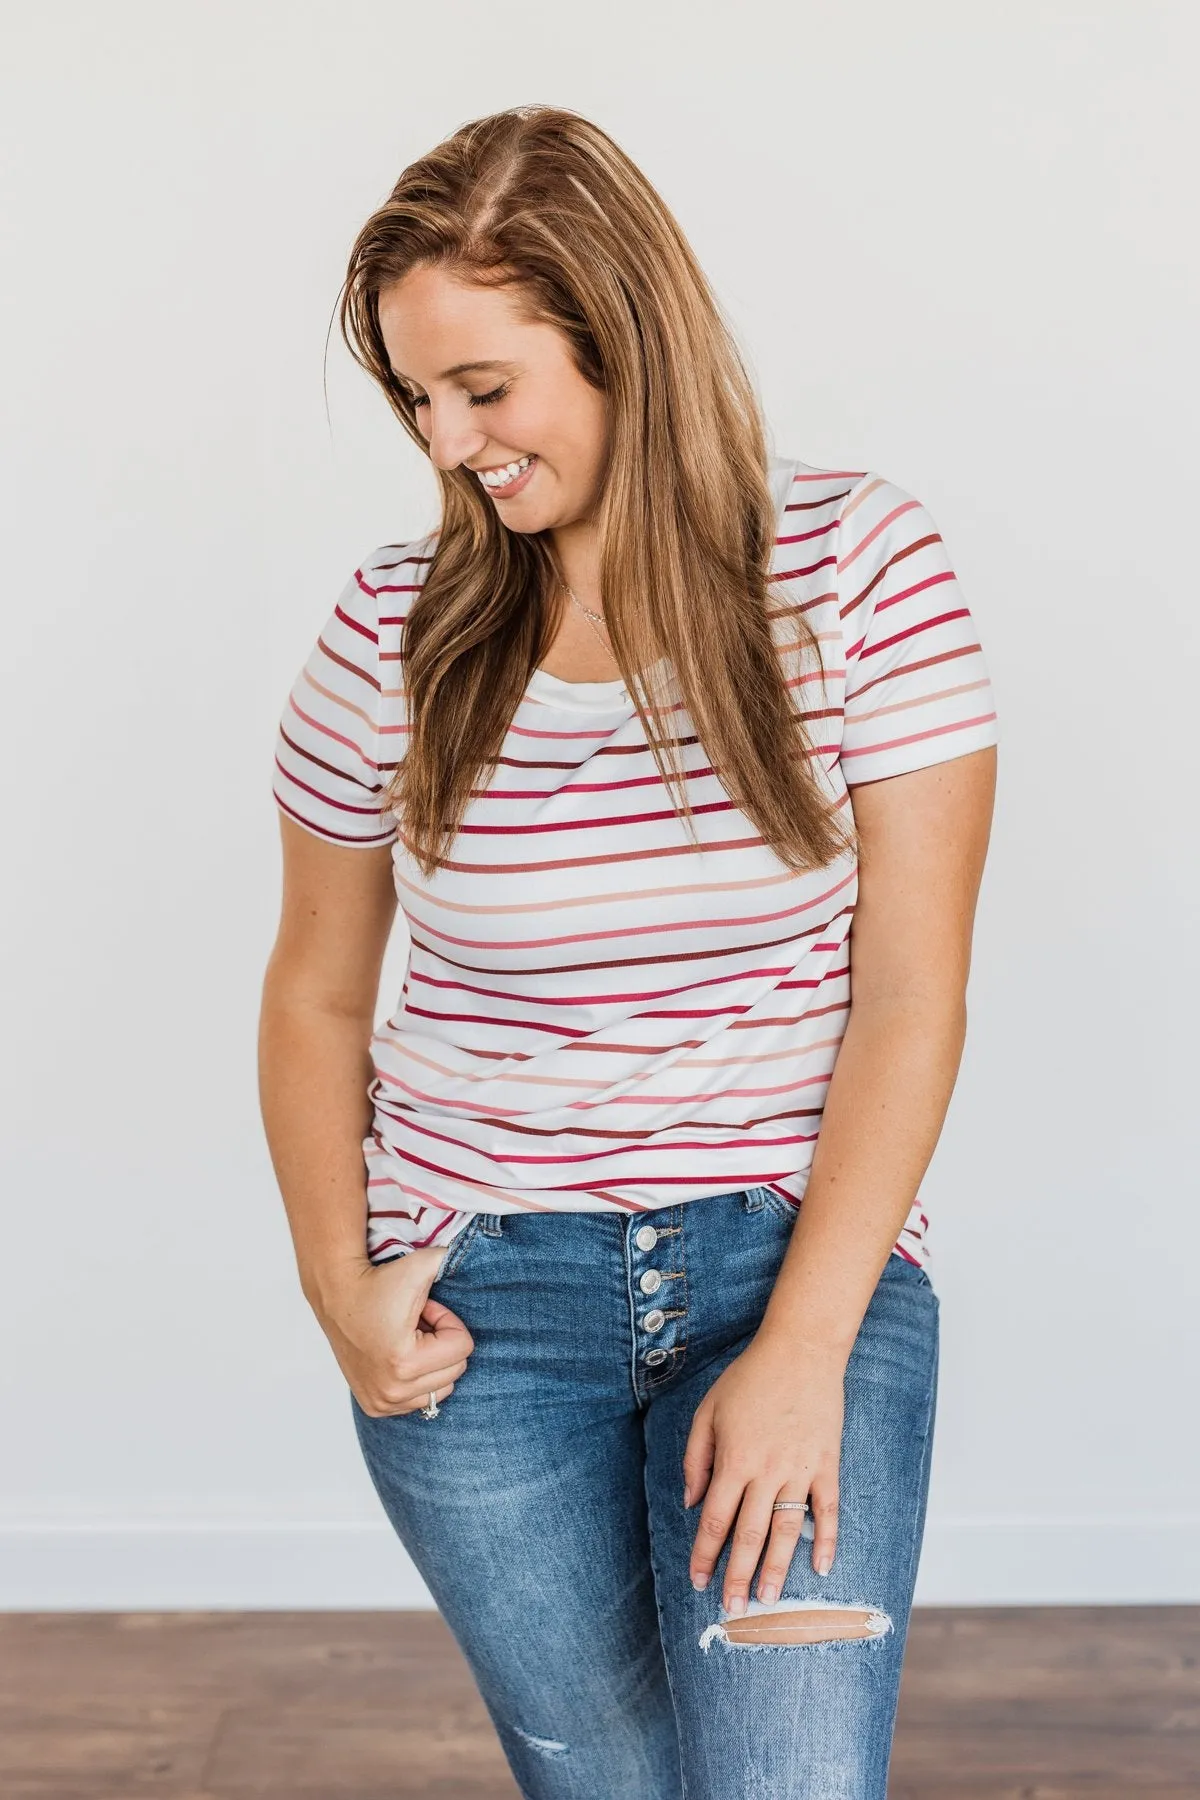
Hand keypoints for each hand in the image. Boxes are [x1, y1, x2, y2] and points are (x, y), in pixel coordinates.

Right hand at [311, 1246, 474, 1416]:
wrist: (337, 1294)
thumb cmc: (377, 1282)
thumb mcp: (420, 1266)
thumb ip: (453, 1259)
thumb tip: (477, 1257)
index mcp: (404, 1362)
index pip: (462, 1347)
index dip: (447, 1321)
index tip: (425, 1308)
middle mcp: (392, 1390)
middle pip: (455, 1370)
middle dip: (442, 1342)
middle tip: (417, 1322)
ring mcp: (383, 1402)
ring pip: (441, 1389)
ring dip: (433, 1361)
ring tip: (409, 1339)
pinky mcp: (375, 1407)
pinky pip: (420, 1400)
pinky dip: (417, 1378)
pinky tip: (398, 1355)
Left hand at [682, 1332, 844, 1613]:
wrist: (800, 1351)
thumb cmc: (749, 1378)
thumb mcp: (708, 1410)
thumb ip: (696, 1458)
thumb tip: (692, 1502)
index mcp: (734, 1459)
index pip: (715, 1519)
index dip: (705, 1553)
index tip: (698, 1580)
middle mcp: (766, 1471)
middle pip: (749, 1534)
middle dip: (737, 1575)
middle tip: (732, 1608)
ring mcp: (800, 1470)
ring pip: (786, 1531)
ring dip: (775, 1568)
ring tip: (767, 1600)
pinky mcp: (827, 1464)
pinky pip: (828, 1510)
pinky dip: (827, 1541)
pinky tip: (821, 1569)